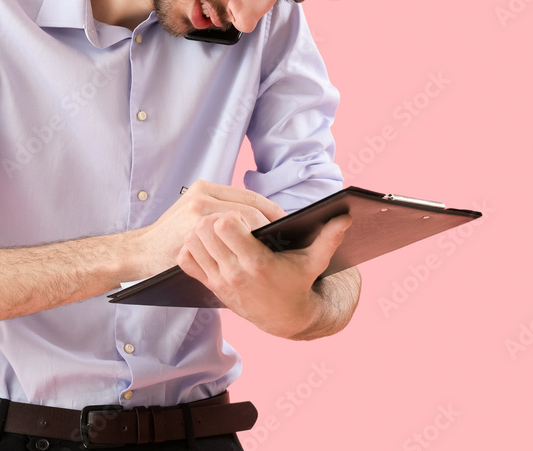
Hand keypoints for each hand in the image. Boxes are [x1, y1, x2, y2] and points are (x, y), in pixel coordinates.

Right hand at [133, 180, 286, 278]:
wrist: (139, 253)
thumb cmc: (171, 238)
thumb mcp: (193, 217)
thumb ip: (220, 213)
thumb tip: (257, 220)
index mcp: (206, 189)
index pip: (251, 198)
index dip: (272, 213)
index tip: (288, 226)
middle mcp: (203, 195)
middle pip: (252, 208)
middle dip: (272, 225)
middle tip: (288, 240)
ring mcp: (197, 212)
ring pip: (245, 221)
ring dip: (263, 237)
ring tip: (276, 250)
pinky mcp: (193, 231)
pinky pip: (230, 239)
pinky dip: (246, 248)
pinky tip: (253, 260)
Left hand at [176, 211, 357, 339]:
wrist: (285, 318)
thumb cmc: (298, 283)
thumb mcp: (315, 262)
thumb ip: (329, 238)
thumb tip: (346, 217)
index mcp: (256, 263)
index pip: (226, 225)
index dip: (233, 214)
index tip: (244, 218)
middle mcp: (233, 273)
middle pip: (204, 229)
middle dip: (215, 218)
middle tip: (228, 220)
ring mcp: (219, 281)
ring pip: (192, 242)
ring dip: (201, 231)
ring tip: (219, 230)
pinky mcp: (210, 286)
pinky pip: (186, 261)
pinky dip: (192, 248)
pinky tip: (209, 245)